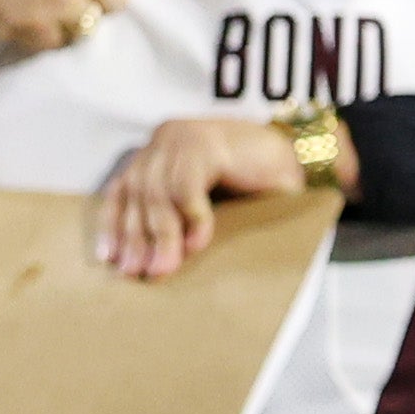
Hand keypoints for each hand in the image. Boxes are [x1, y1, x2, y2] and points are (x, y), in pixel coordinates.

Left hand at [93, 115, 305, 279]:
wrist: (304, 153)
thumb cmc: (261, 181)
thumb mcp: (212, 199)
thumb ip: (182, 214)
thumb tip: (156, 258)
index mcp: (160, 150)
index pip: (124, 189)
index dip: (114, 224)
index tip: (110, 258)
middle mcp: (164, 140)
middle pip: (138, 196)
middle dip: (137, 239)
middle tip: (137, 274)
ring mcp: (183, 138)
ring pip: (158, 195)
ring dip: (161, 237)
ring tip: (164, 269)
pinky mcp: (206, 145)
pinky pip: (187, 188)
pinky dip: (192, 219)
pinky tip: (197, 245)